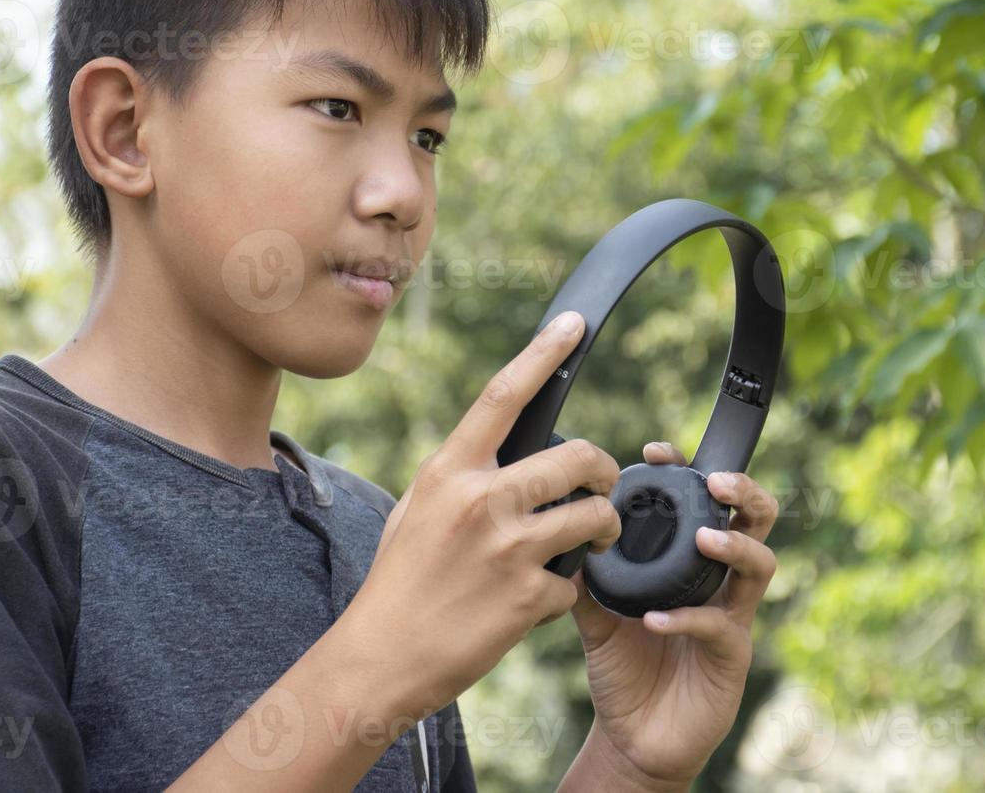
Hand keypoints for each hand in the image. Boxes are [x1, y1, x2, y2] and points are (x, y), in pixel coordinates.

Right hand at [348, 311, 623, 720]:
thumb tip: (503, 450)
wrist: (380, 659)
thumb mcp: (417, 511)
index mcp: (449, 472)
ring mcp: (507, 550)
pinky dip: (567, 591)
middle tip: (602, 487)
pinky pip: (575, 582)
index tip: (574, 325)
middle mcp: (480, 501)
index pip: (503, 395)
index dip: (543, 354)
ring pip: (592, 516)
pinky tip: (539, 601)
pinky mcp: (527, 598)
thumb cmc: (399, 582)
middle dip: (603, 469)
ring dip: (601, 529)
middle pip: (578, 456)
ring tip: (587, 542)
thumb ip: (461, 477)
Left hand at [566, 442, 778, 788]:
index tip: (655, 452)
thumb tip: (559, 531)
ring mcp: (731, 617)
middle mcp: (719, 582)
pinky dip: (688, 618)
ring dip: (734, 546)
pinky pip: (720, 627)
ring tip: (705, 539)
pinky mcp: (732, 656)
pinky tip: (655, 619)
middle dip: (744, 492)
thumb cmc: (623, 670)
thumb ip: (586, 577)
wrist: (633, 737)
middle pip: (756, 521)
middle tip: (716, 481)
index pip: (703, 502)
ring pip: (760, 566)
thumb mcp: (596, 616)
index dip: (687, 470)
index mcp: (689, 563)